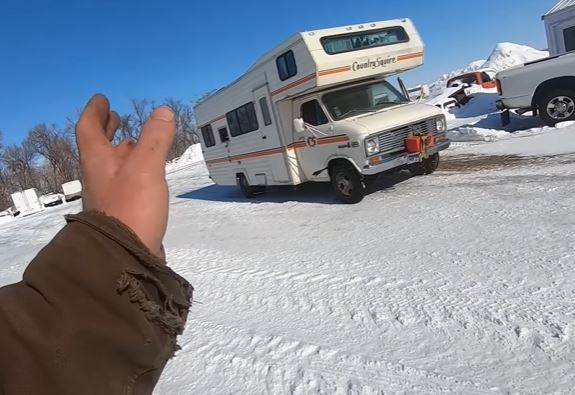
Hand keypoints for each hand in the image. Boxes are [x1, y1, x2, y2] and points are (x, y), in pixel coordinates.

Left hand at [76, 94, 174, 256]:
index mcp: (98, 161)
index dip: (95, 112)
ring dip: (121, 149)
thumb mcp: (145, 167)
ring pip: (113, 165)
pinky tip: (147, 174)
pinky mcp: (123, 211)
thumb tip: (163, 111)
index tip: (102, 99)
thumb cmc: (131, 207)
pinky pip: (125, 181)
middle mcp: (99, 176)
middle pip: (98, 147)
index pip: (88, 128)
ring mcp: (110, 195)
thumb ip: (155, 138)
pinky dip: (133, 169)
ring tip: (134, 141)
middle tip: (115, 116)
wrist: (124, 255)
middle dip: (107, 129)